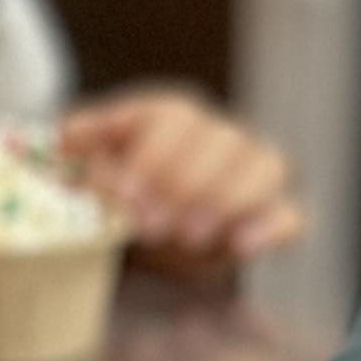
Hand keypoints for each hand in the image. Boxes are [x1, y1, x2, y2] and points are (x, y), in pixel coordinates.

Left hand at [62, 87, 303, 268]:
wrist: (134, 237)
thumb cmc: (109, 192)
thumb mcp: (83, 165)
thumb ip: (81, 145)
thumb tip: (69, 136)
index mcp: (171, 116)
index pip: (173, 119)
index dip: (152, 157)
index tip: (125, 196)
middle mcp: (220, 136)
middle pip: (223, 141)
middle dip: (186, 183)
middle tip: (149, 224)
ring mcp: (253, 174)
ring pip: (266, 167)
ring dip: (228, 200)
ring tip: (188, 236)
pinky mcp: (271, 217)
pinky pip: (290, 215)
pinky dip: (272, 227)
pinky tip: (241, 244)